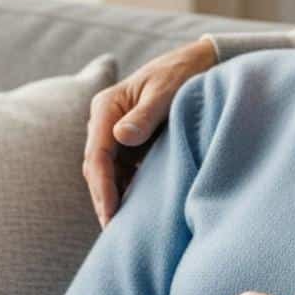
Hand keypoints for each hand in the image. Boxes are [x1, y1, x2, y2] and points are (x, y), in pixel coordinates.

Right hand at [83, 38, 217, 227]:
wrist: (196, 63)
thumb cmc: (181, 74)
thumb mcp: (166, 91)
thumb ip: (146, 114)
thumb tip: (122, 137)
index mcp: (106, 107)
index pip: (97, 155)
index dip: (103, 186)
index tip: (111, 212)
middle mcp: (105, 121)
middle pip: (97, 167)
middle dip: (104, 199)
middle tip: (112, 231)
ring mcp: (115, 132)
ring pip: (108, 172)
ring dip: (113, 197)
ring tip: (121, 230)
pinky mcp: (129, 142)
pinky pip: (123, 170)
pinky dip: (126, 189)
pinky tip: (134, 210)